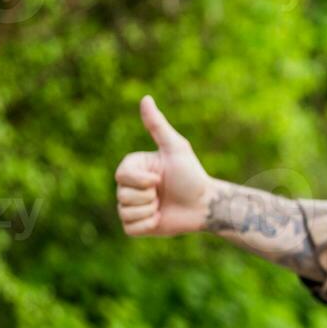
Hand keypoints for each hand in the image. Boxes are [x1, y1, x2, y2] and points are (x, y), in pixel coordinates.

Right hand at [115, 96, 213, 236]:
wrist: (205, 204)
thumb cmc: (191, 175)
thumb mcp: (176, 148)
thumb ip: (158, 125)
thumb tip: (145, 98)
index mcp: (133, 167)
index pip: (122, 176)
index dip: (141, 181)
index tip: (160, 179)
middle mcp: (129, 186)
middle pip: (122, 195)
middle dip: (148, 197)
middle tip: (163, 193)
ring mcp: (132, 206)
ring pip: (126, 212)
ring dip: (149, 211)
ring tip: (163, 206)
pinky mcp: (137, 226)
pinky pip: (130, 229)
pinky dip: (147, 225)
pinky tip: (160, 219)